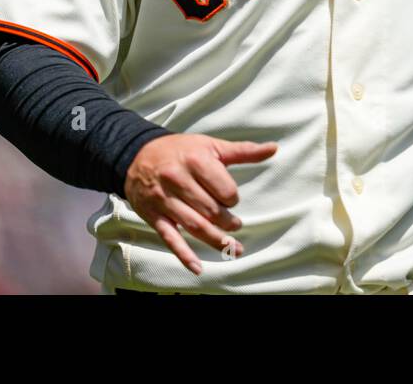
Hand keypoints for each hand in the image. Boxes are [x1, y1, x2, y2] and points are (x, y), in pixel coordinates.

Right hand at [124, 133, 276, 274]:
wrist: (137, 155)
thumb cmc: (181, 150)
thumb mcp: (211, 145)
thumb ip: (243, 150)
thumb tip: (274, 148)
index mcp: (195, 160)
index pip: (224, 190)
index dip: (232, 198)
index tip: (230, 198)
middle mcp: (178, 179)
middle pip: (211, 211)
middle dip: (227, 221)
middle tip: (234, 224)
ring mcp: (164, 199)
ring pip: (195, 226)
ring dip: (216, 240)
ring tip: (234, 247)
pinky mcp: (153, 215)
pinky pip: (170, 238)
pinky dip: (184, 255)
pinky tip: (198, 268)